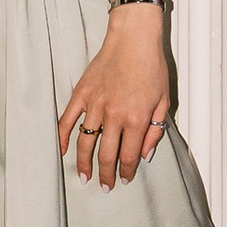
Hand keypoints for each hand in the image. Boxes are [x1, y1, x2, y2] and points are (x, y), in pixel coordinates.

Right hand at [59, 16, 171, 187]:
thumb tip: (145, 154)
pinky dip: (62, 138)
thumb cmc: (152, 67)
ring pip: (85, 142)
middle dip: (106, 175)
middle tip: (105, 187)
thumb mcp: (164, 100)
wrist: (133, 38)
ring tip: (84, 177)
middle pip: (106, 154)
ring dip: (84, 163)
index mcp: (136, 118)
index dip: (127, 171)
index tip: (125, 179)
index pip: (129, 155)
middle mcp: (114, 115)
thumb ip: (156, 130)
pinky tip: (62, 151)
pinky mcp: (81, 94)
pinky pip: (67, 120)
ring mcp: (95, 105)